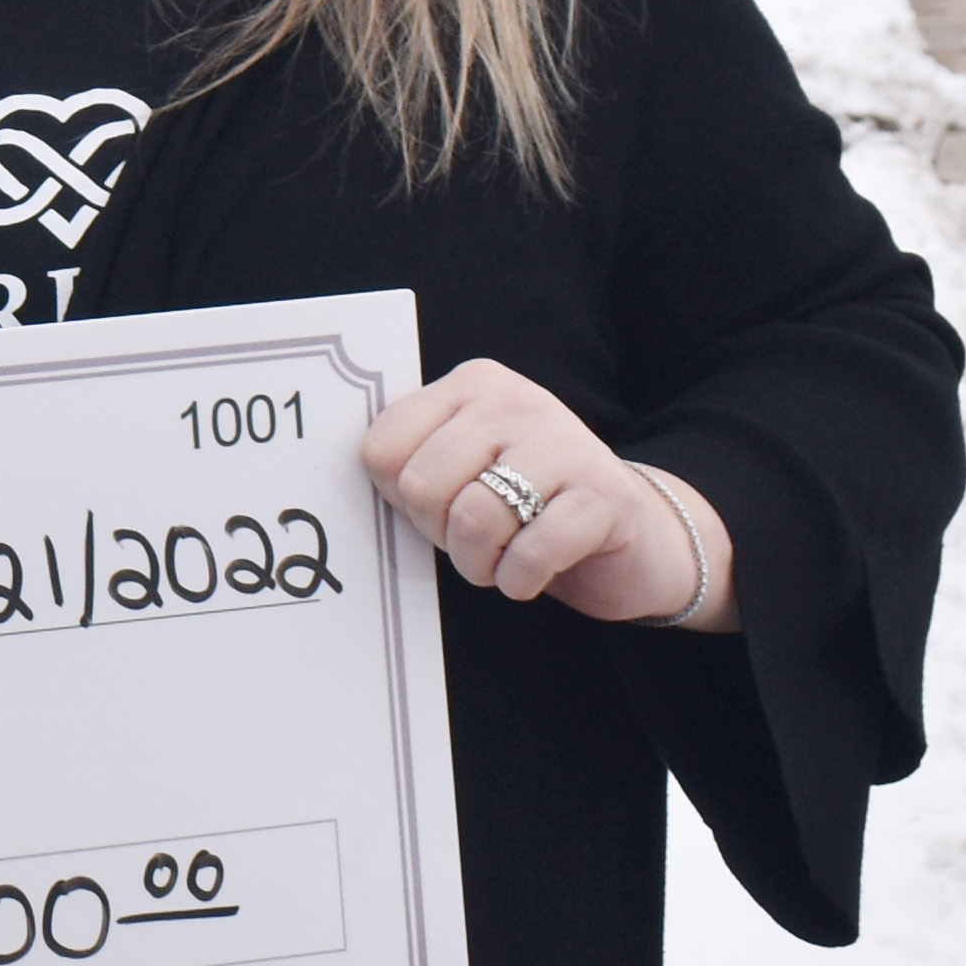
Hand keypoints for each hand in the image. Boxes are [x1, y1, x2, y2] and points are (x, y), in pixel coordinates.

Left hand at [356, 360, 729, 630]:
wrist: (636, 535)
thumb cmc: (526, 508)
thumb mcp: (462, 472)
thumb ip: (409, 466)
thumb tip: (328, 494)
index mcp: (471, 385)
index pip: (381, 450)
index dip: (402, 500)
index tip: (439, 507)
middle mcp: (515, 400)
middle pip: (421, 487)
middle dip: (442, 534)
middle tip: (479, 538)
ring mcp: (563, 443)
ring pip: (472, 520)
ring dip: (480, 564)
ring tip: (505, 557)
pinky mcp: (603, 494)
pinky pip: (529, 552)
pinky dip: (521, 580)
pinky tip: (535, 572)